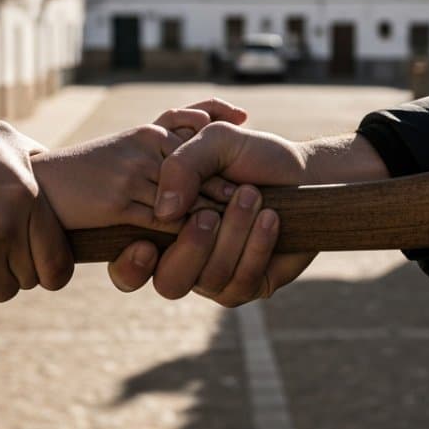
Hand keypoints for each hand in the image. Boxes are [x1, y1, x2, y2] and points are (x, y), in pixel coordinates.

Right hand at [31, 99, 248, 231]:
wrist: (40, 187)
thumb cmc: (82, 171)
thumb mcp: (126, 147)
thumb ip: (161, 143)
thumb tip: (201, 134)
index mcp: (146, 132)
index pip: (191, 127)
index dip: (219, 130)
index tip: (244, 130)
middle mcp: (143, 146)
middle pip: (197, 164)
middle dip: (226, 180)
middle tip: (257, 193)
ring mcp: (132, 174)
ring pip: (187, 193)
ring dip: (215, 207)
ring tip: (242, 215)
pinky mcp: (120, 204)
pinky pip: (165, 219)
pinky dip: (188, 229)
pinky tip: (204, 238)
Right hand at [107, 122, 389, 305]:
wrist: (300, 170)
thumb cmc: (249, 156)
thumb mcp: (213, 143)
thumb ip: (180, 164)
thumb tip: (164, 210)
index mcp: (161, 229)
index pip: (127, 267)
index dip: (128, 267)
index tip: (144, 246)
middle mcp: (184, 259)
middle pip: (168, 283)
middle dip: (190, 249)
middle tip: (210, 215)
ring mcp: (217, 278)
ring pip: (211, 280)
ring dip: (232, 234)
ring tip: (251, 196)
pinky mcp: (250, 285)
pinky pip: (243, 282)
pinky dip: (257, 245)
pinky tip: (271, 217)